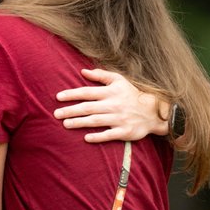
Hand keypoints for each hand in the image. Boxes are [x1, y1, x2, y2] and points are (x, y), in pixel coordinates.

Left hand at [53, 68, 167, 142]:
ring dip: (79, 123)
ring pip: (95, 121)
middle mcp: (113, 105)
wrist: (153, 111)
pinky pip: (109, 135)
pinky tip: (86, 138)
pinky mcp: (124, 132)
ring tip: (65, 124)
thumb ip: (101, 75)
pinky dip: (97, 136)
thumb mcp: (119, 80)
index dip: (72, 94)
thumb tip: (83, 71)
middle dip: (70, 110)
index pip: (87, 92)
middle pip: (88, 108)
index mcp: (111, 92)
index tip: (58, 97)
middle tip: (56, 114)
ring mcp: (119, 119)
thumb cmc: (132, 94)